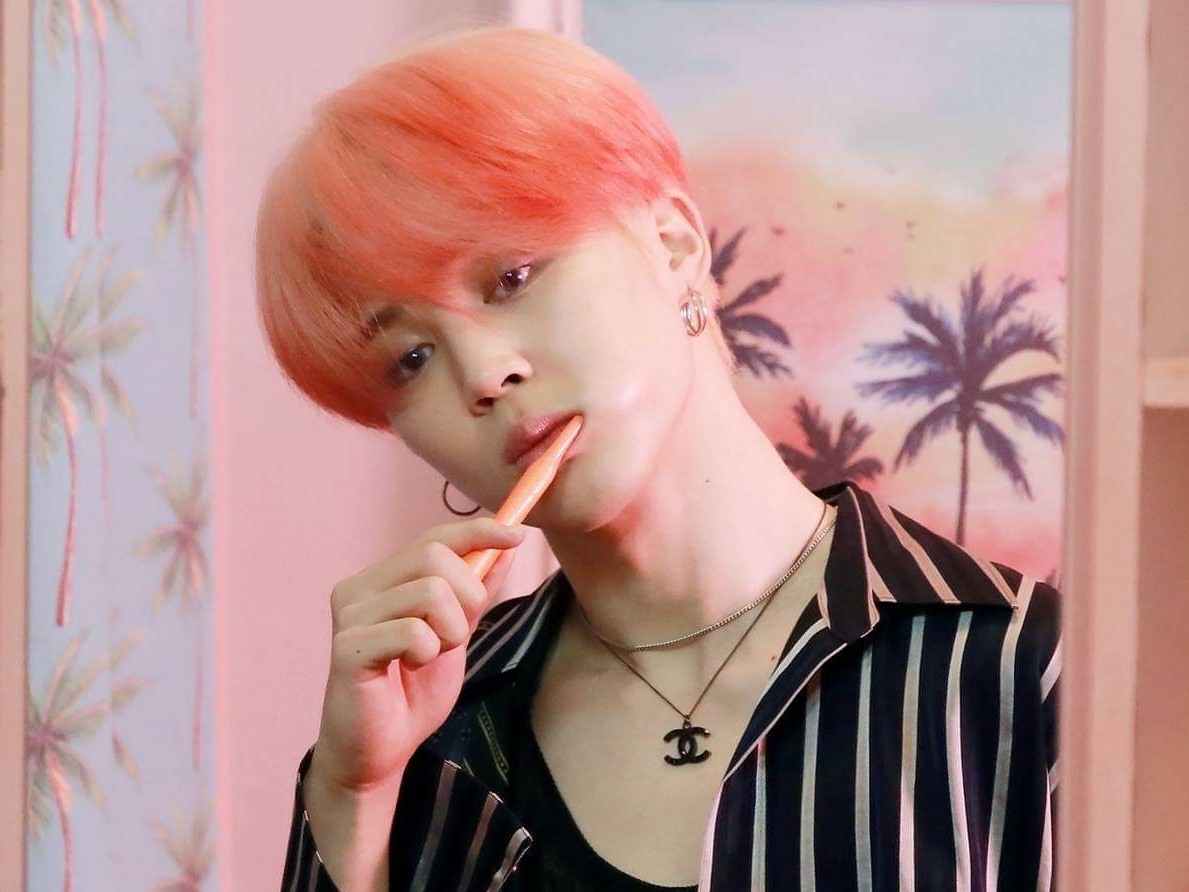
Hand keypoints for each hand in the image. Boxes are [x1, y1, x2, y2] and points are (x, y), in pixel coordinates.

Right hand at [308, 516, 525, 793]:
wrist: (378, 753)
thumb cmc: (410, 692)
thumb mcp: (454, 633)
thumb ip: (474, 591)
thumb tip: (507, 544)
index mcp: (379, 580)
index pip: (433, 537)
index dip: (478, 531)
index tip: (517, 535)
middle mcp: (358, 588)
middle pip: (434, 556)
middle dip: (467, 595)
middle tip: (455, 636)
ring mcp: (349, 616)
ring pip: (429, 592)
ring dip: (448, 631)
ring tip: (427, 657)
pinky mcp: (348, 648)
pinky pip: (413, 631)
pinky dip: (426, 652)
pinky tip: (408, 669)